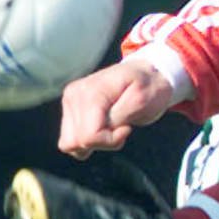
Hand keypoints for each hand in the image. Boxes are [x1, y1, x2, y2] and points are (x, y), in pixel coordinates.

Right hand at [58, 57, 178, 158]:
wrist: (147, 74)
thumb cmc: (149, 88)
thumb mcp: (142, 101)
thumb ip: (119, 116)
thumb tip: (100, 129)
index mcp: (91, 92)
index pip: (89, 135)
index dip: (111, 140)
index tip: (127, 128)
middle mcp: (74, 95)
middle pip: (77, 142)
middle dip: (104, 142)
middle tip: (122, 127)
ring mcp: (69, 101)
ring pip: (70, 144)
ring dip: (95, 143)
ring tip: (113, 127)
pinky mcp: (69, 108)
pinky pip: (71, 139)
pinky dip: (89, 140)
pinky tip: (104, 129)